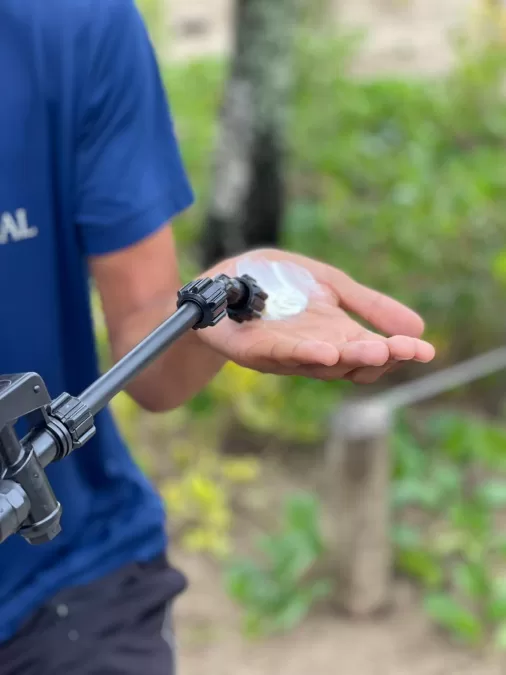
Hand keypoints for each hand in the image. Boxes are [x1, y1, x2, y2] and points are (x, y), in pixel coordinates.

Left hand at [198, 249, 434, 383]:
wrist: (223, 283)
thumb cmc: (275, 285)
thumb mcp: (330, 285)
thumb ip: (367, 304)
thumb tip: (418, 326)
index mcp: (336, 334)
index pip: (373, 349)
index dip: (399, 352)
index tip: (427, 349)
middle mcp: (315, 350)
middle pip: (352, 363)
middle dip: (379, 358)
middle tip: (407, 351)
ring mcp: (285, 354)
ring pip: (323, 363)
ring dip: (349, 358)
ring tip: (377, 351)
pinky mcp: (255, 350)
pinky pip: (282, 355)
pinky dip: (305, 354)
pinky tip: (326, 351)